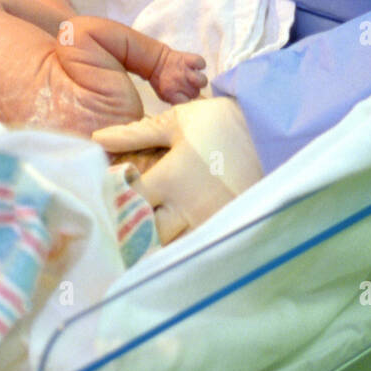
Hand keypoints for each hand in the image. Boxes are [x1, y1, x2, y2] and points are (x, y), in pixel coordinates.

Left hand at [92, 97, 262, 242]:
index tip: (108, 198)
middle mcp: (186, 207)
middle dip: (131, 231)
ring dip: (155, 243)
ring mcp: (208, 222)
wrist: (272, 132)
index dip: (113, 204)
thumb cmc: (221, 122)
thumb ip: (135, 133)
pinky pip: (195, 248)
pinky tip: (173, 237)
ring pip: (169, 248)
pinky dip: (180, 246)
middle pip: (144, 236)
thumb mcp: (177, 121)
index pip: (127, 204)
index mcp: (170, 178)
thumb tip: (98, 137)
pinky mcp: (225, 228)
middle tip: (122, 223)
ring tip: (145, 234)